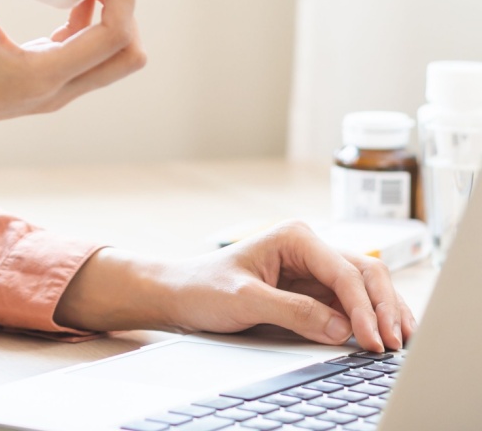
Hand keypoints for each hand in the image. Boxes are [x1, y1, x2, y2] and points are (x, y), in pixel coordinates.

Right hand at [0, 0, 148, 142]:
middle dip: (129, 6)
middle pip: (126, 54)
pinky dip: (90, 24)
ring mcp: (52, 92)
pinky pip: (84, 55)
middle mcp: (58, 89)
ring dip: (113, 15)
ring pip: (109, 58)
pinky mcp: (40, 84)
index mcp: (45, 74)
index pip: (114, 36)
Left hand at [55, 220, 417, 351]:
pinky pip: (352, 303)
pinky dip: (372, 318)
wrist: (181, 294)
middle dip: (383, 307)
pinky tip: (384, 336)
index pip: (343, 271)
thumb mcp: (244, 300)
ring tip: (401, 343)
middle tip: (395, 345)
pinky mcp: (314, 291)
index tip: (372, 340)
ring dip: (385, 312)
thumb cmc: (204, 288)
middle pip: (365, 273)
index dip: (363, 307)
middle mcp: (309, 248)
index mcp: (293, 237)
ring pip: (365, 286)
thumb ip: (292, 311)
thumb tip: (340, 327)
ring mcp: (314, 270)